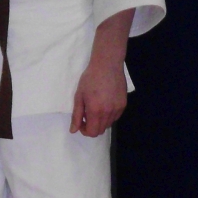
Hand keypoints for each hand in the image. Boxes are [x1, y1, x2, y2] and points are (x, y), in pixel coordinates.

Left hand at [70, 8, 133, 136]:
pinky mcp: (123, 105)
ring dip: (100, 121)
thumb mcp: (79, 96)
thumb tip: (73, 131)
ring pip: (108, 124)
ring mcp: (117, 109)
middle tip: (87, 115)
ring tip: (96, 108)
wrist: (107, 65)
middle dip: (92, 127)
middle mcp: (108, 113)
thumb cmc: (90, 78)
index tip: (81, 122)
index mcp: (95, 111)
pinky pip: (115, 117)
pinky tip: (104, 104)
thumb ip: (76, 115)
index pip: (92, 132)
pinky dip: (108, 116)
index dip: (85, 131)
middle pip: (100, 131)